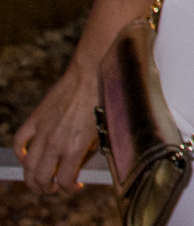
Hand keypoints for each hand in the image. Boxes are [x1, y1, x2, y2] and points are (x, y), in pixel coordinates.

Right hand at [11, 61, 101, 192]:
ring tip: (38, 180)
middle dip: (46, 188)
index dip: (69, 189)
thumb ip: (90, 150)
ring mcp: (43, 130)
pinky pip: (20, 140)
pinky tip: (26, 157)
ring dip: (31, 177)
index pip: (65, 181)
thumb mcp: (102, 130)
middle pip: (41, 177)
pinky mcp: (37, 118)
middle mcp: (55, 142)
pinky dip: (20, 152)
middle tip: (52, 189)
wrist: (92, 73)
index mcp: (75, 147)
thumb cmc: (104, 99)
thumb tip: (84, 163)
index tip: (75, 187)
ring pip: (28, 164)